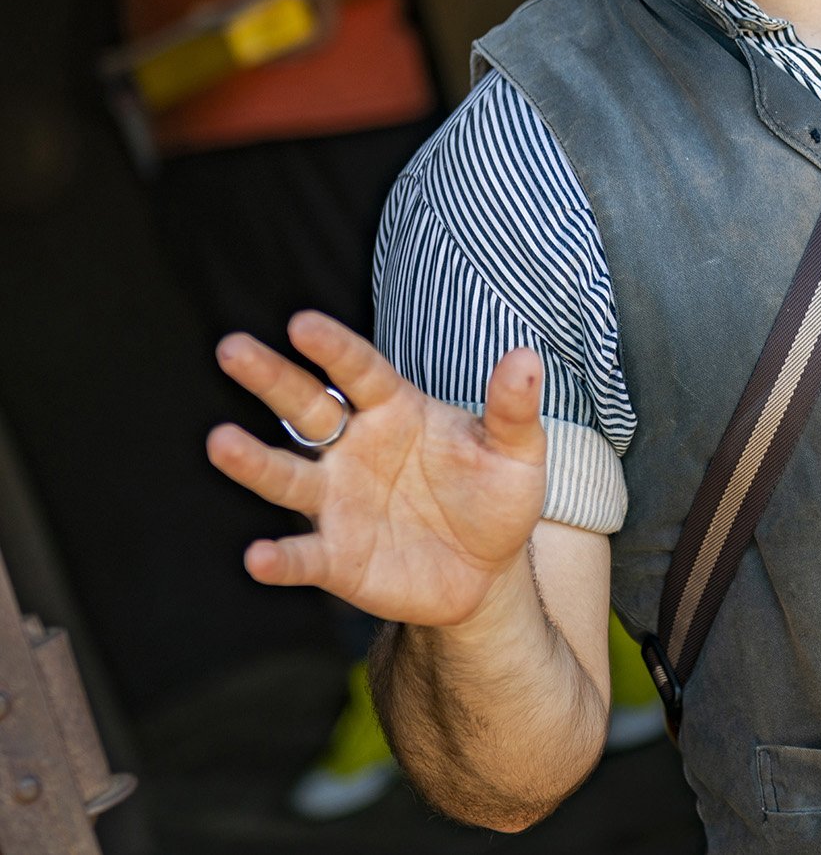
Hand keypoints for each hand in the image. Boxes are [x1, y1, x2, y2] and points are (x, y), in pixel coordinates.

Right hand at [206, 311, 547, 626]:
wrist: (488, 571)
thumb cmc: (496, 497)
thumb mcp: (516, 451)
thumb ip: (513, 407)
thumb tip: (526, 357)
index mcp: (396, 412)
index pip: (360, 371)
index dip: (334, 348)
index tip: (301, 322)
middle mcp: (356, 450)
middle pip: (306, 408)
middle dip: (269, 378)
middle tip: (231, 347)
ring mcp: (340, 502)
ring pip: (287, 476)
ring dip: (253, 461)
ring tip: (220, 442)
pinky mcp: (336, 558)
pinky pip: (302, 556)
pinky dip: (279, 558)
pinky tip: (258, 556)